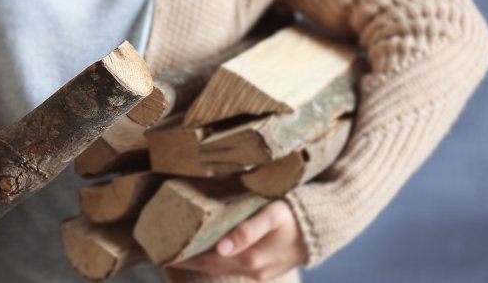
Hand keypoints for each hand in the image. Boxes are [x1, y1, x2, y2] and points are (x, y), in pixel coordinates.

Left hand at [170, 200, 305, 280]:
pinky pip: (234, 268)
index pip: (206, 260)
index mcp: (250, 258)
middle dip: (188, 260)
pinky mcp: (266, 270)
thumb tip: (221, 248)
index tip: (162, 250)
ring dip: (202, 261)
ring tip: (182, 250)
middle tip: (164, 249)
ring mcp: (260, 273)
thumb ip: (247, 230)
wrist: (324, 226)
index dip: (184, 257)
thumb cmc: (295, 214)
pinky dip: (218, 261)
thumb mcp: (272, 215)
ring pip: (222, 268)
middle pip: (211, 267)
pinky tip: (210, 252)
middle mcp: (252, 270)